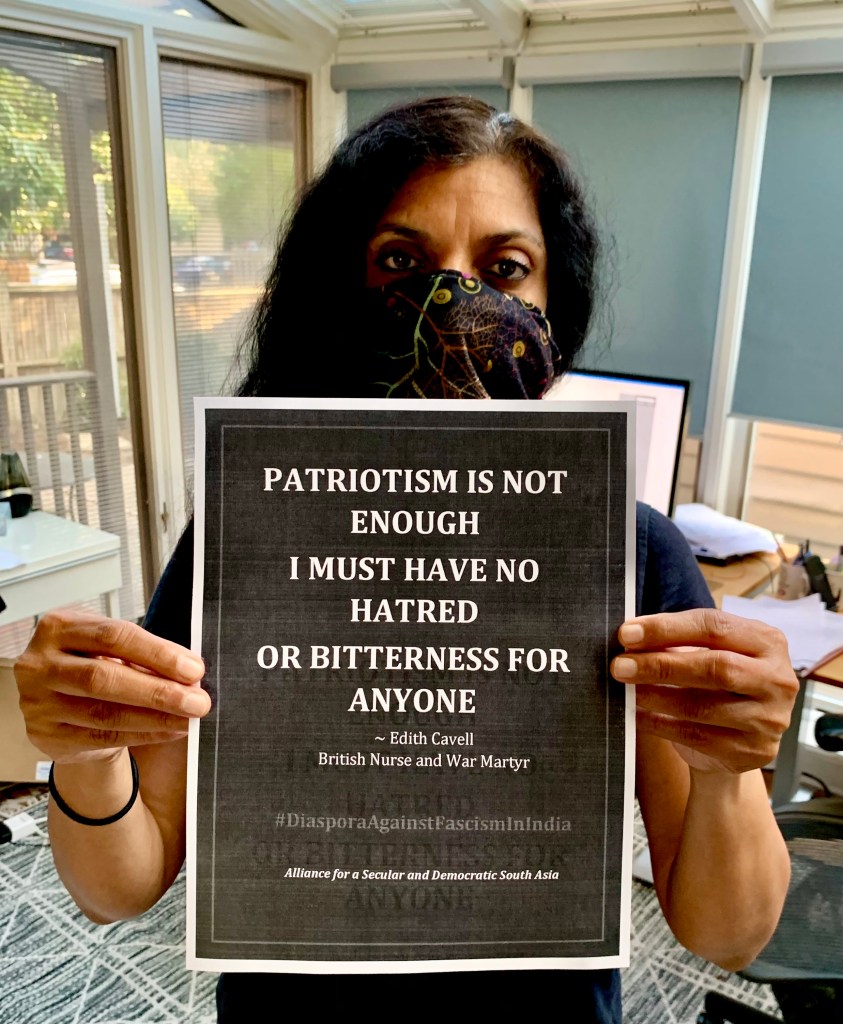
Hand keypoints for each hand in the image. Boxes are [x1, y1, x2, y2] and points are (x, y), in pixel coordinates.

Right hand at [15, 611, 209, 764]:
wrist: (59, 707)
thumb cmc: (92, 666)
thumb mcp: (110, 650)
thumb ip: (142, 656)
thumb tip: (189, 672)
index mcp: (59, 627)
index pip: (114, 636)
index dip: (157, 653)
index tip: (193, 668)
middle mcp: (40, 664)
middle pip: (104, 678)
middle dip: (157, 690)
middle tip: (196, 700)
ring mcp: (37, 703)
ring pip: (104, 713)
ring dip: (155, 717)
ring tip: (188, 718)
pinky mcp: (46, 735)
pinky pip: (102, 737)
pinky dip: (143, 734)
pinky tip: (169, 730)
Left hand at [611, 609, 797, 773]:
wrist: (736, 738)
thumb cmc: (716, 684)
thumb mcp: (705, 652)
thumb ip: (675, 642)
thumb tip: (631, 637)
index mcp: (768, 642)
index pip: (714, 626)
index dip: (666, 628)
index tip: (626, 634)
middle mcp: (778, 679)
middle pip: (715, 667)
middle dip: (661, 665)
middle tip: (620, 665)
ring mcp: (769, 718)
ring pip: (705, 706)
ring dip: (657, 697)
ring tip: (627, 689)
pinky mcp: (753, 751)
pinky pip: (698, 737)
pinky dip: (661, 725)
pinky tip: (637, 715)